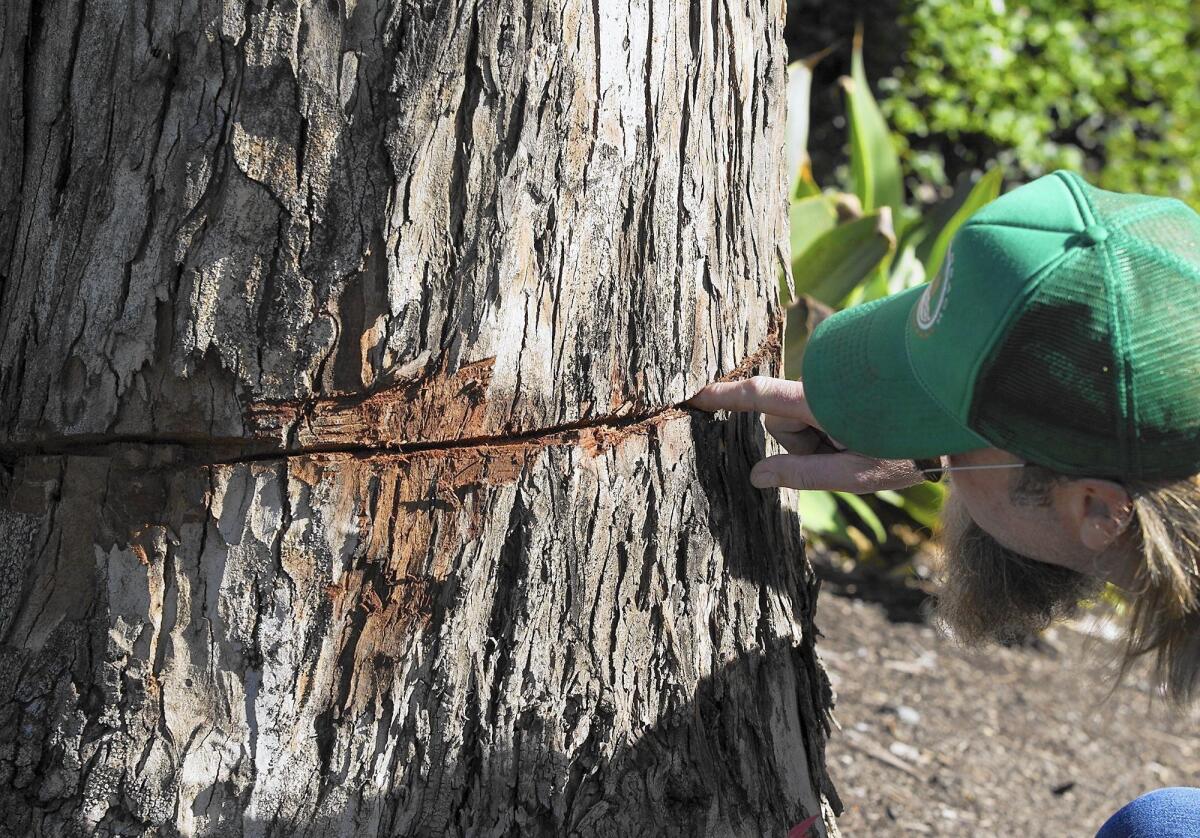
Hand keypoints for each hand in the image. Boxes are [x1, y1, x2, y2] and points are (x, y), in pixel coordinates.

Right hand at [688, 376, 925, 492]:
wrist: (959, 424)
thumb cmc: (912, 449)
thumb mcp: (856, 472)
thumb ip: (801, 474)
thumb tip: (755, 476)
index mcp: (820, 401)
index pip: (759, 396)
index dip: (723, 396)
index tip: (692, 394)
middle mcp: (821, 385)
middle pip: (779, 419)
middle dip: (801, 441)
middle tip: (848, 451)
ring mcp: (831, 386)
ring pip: (798, 419)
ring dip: (820, 437)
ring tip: (864, 441)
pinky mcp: (841, 387)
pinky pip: (817, 412)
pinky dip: (832, 427)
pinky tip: (867, 431)